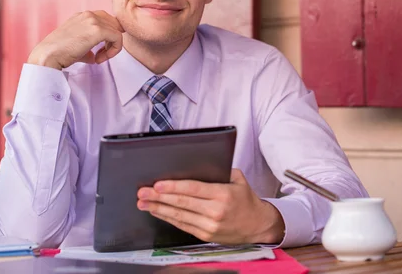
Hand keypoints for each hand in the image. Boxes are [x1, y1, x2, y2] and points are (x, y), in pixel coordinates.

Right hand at [27, 11, 124, 68]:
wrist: (48, 55)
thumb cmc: (58, 54)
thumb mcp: (75, 47)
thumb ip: (88, 49)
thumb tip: (95, 57)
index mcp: (82, 16)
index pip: (105, 19)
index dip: (109, 34)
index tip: (101, 50)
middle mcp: (88, 14)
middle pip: (114, 23)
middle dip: (112, 39)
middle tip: (102, 54)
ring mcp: (93, 20)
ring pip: (117, 31)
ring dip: (112, 47)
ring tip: (99, 58)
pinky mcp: (97, 30)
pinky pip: (117, 38)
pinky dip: (113, 50)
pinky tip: (100, 59)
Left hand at [137, 169, 284, 244]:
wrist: (258, 225)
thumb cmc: (245, 200)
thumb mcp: (238, 180)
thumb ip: (219, 171)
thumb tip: (197, 164)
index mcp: (223, 195)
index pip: (193, 189)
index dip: (173, 187)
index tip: (157, 185)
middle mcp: (215, 212)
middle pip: (182, 203)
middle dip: (159, 197)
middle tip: (143, 192)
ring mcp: (210, 226)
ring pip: (179, 216)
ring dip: (158, 209)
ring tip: (143, 203)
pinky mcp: (206, 236)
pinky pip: (183, 225)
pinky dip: (168, 218)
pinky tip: (157, 212)